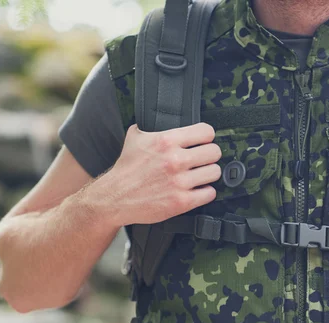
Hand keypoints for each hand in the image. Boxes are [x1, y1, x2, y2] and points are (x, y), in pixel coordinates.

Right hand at [91, 123, 221, 226]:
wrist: (114, 198)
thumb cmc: (126, 169)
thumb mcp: (135, 138)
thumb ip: (153, 126)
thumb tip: (164, 114)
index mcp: (166, 141)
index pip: (206, 132)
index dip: (206, 137)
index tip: (203, 142)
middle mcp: (174, 160)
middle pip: (214, 152)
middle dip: (209, 156)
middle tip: (202, 160)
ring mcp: (179, 182)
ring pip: (214, 172)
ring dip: (208, 174)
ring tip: (199, 176)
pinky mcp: (181, 202)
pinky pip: (210, 193)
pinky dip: (205, 192)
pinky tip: (196, 190)